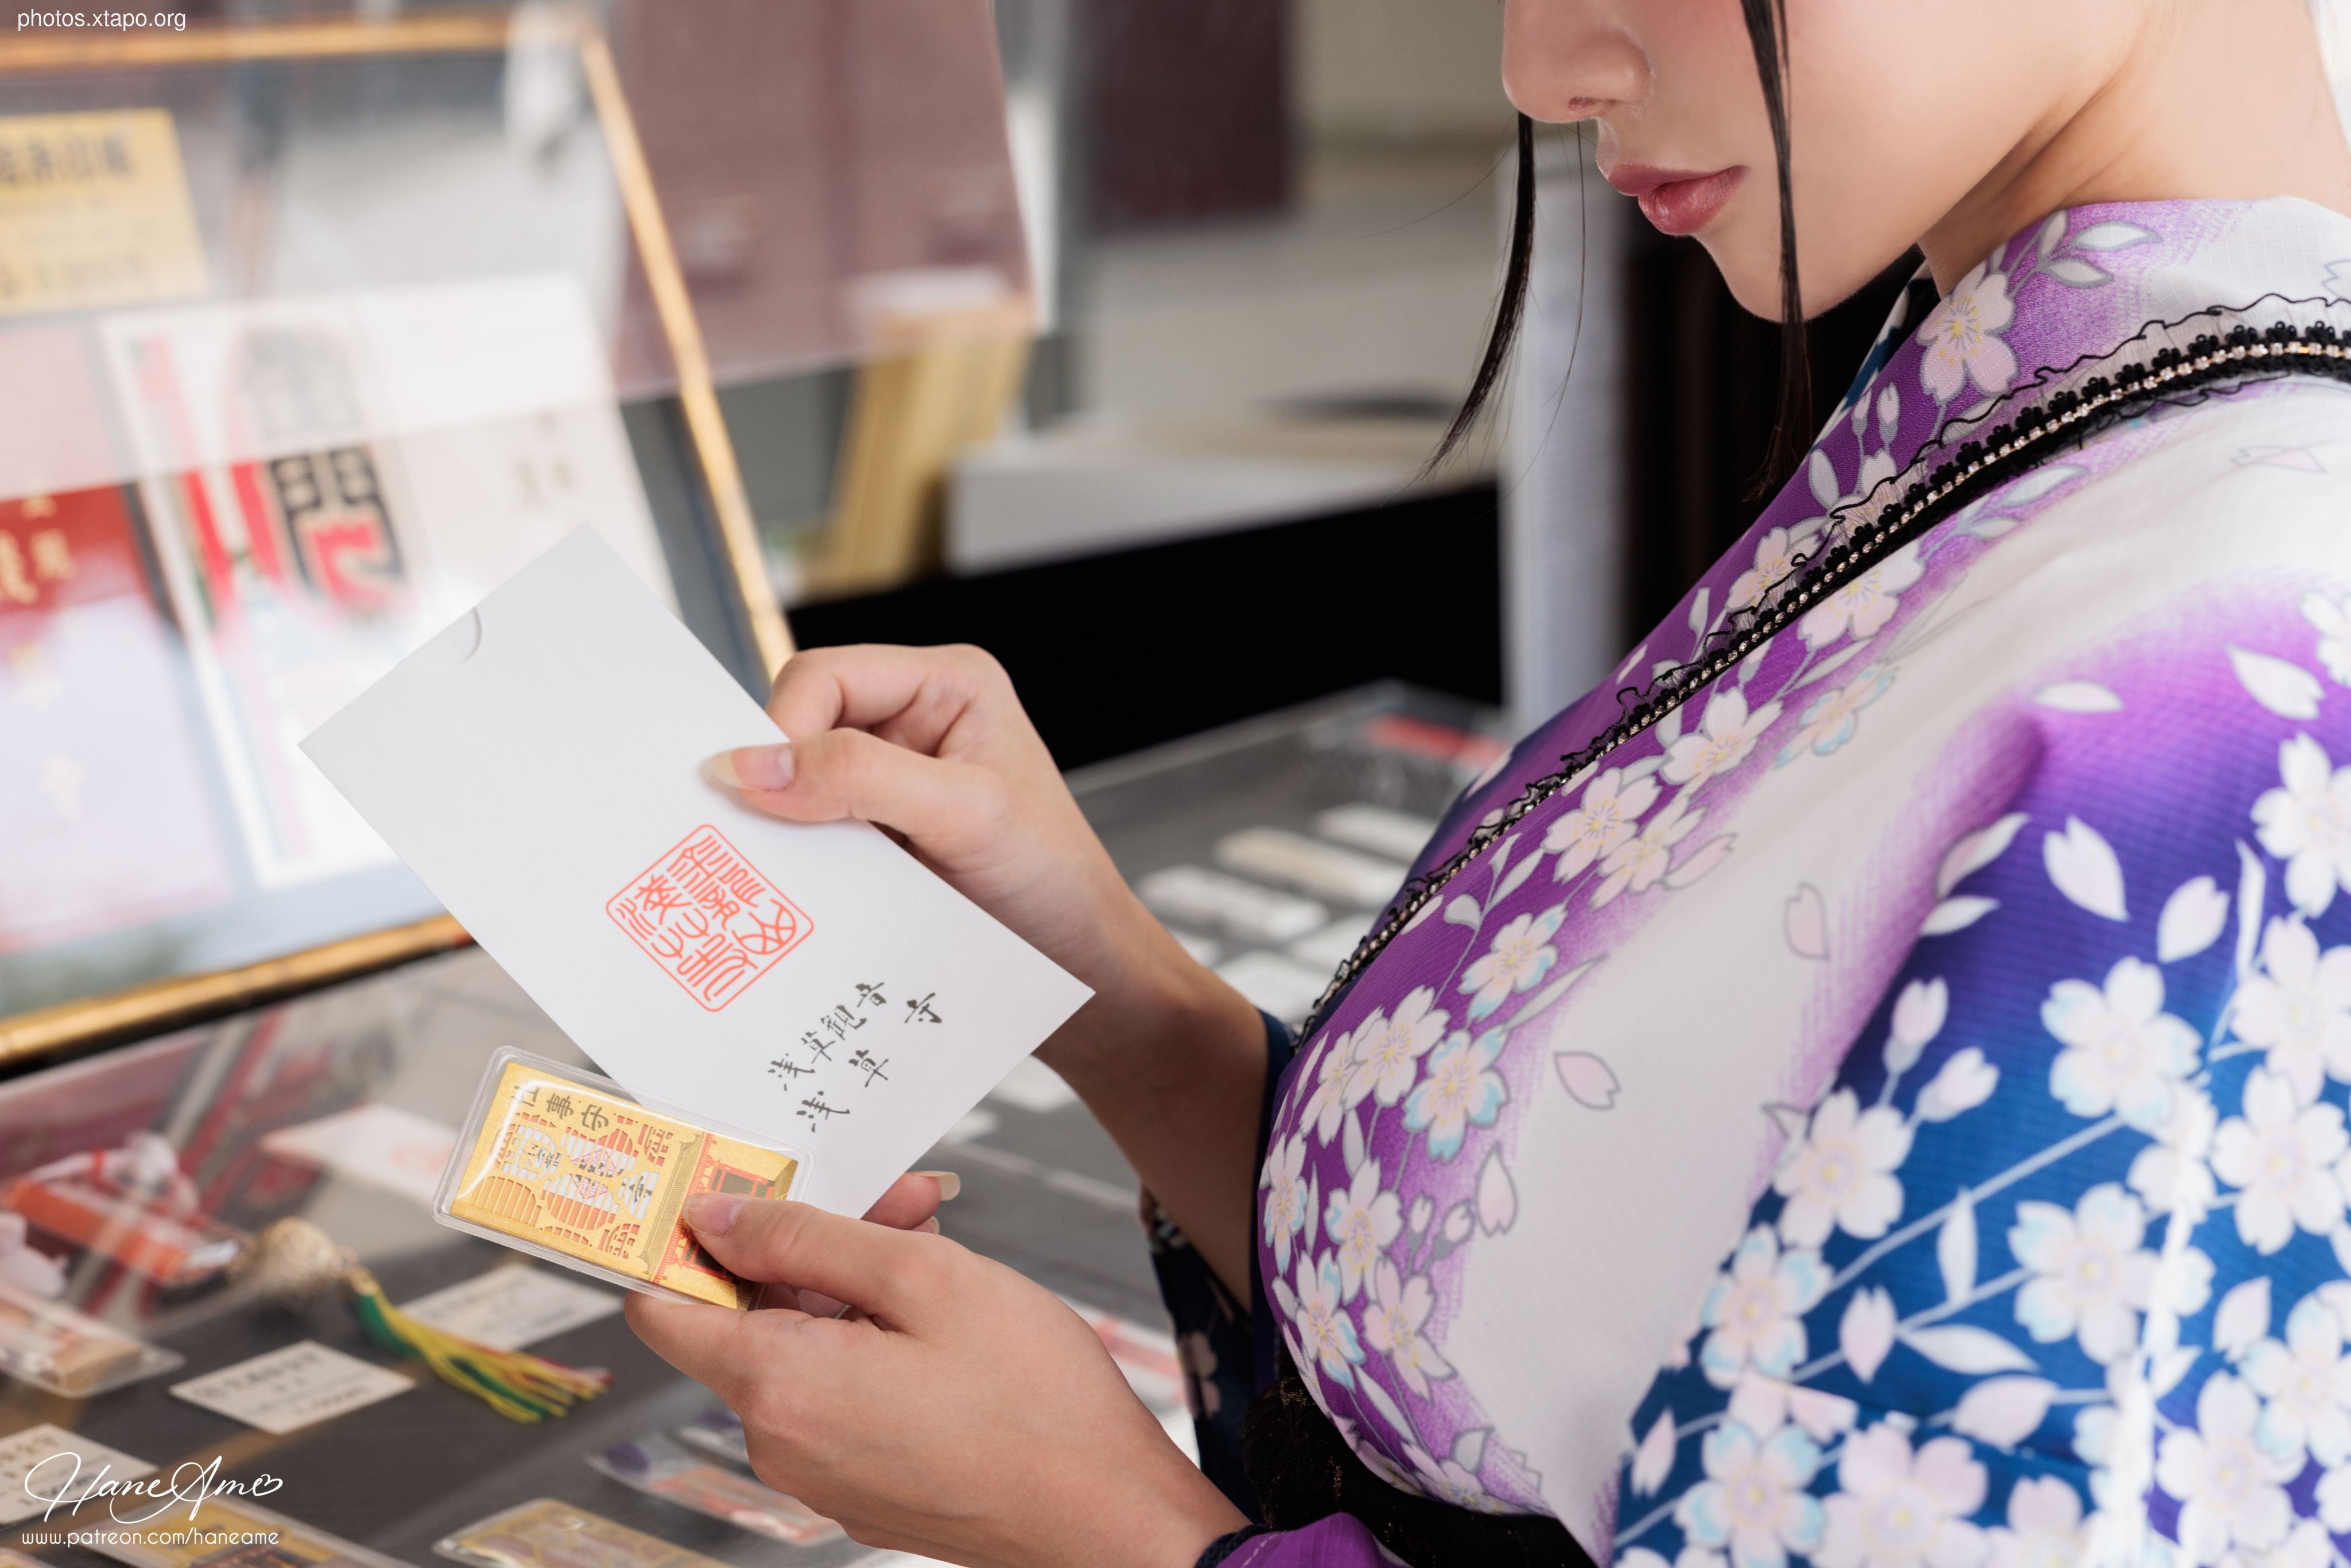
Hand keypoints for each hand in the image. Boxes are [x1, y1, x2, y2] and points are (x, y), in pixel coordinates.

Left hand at [627, 1194, 1245, 1567]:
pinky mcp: (862, 1486)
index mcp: (781, 1386)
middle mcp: (781, 1443)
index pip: (662, 1306)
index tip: (719, 1190)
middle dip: (814, 1244)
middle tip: (902, 1199)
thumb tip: (718, 1220)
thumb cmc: (1036, 1403)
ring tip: (941, 1246)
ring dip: (857, 1285)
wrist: (1108, 1516)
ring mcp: (821, 1473)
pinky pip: (839, 1390)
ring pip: (802, 1348)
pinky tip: (945, 1313)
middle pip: (751, 1314)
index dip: (681, 1238)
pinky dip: (874, 1339)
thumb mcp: (926, 1278)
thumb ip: (809, 1240)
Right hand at [706, 645, 1268, 1290]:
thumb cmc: (1053, 884)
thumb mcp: (963, 815)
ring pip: (797, 783)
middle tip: (760, 840)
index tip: (757, 796)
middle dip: (779, 780)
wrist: (1081, 970)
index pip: (823, 677)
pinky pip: (811, 832)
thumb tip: (748, 764)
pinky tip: (807, 893)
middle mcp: (916, 720)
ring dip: (787, 828)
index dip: (782, 731)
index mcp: (947, 684)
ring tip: (788, 873)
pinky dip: (801, 861)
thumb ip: (859, 778)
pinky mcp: (880, 834)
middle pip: (800, 725)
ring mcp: (895, 779)